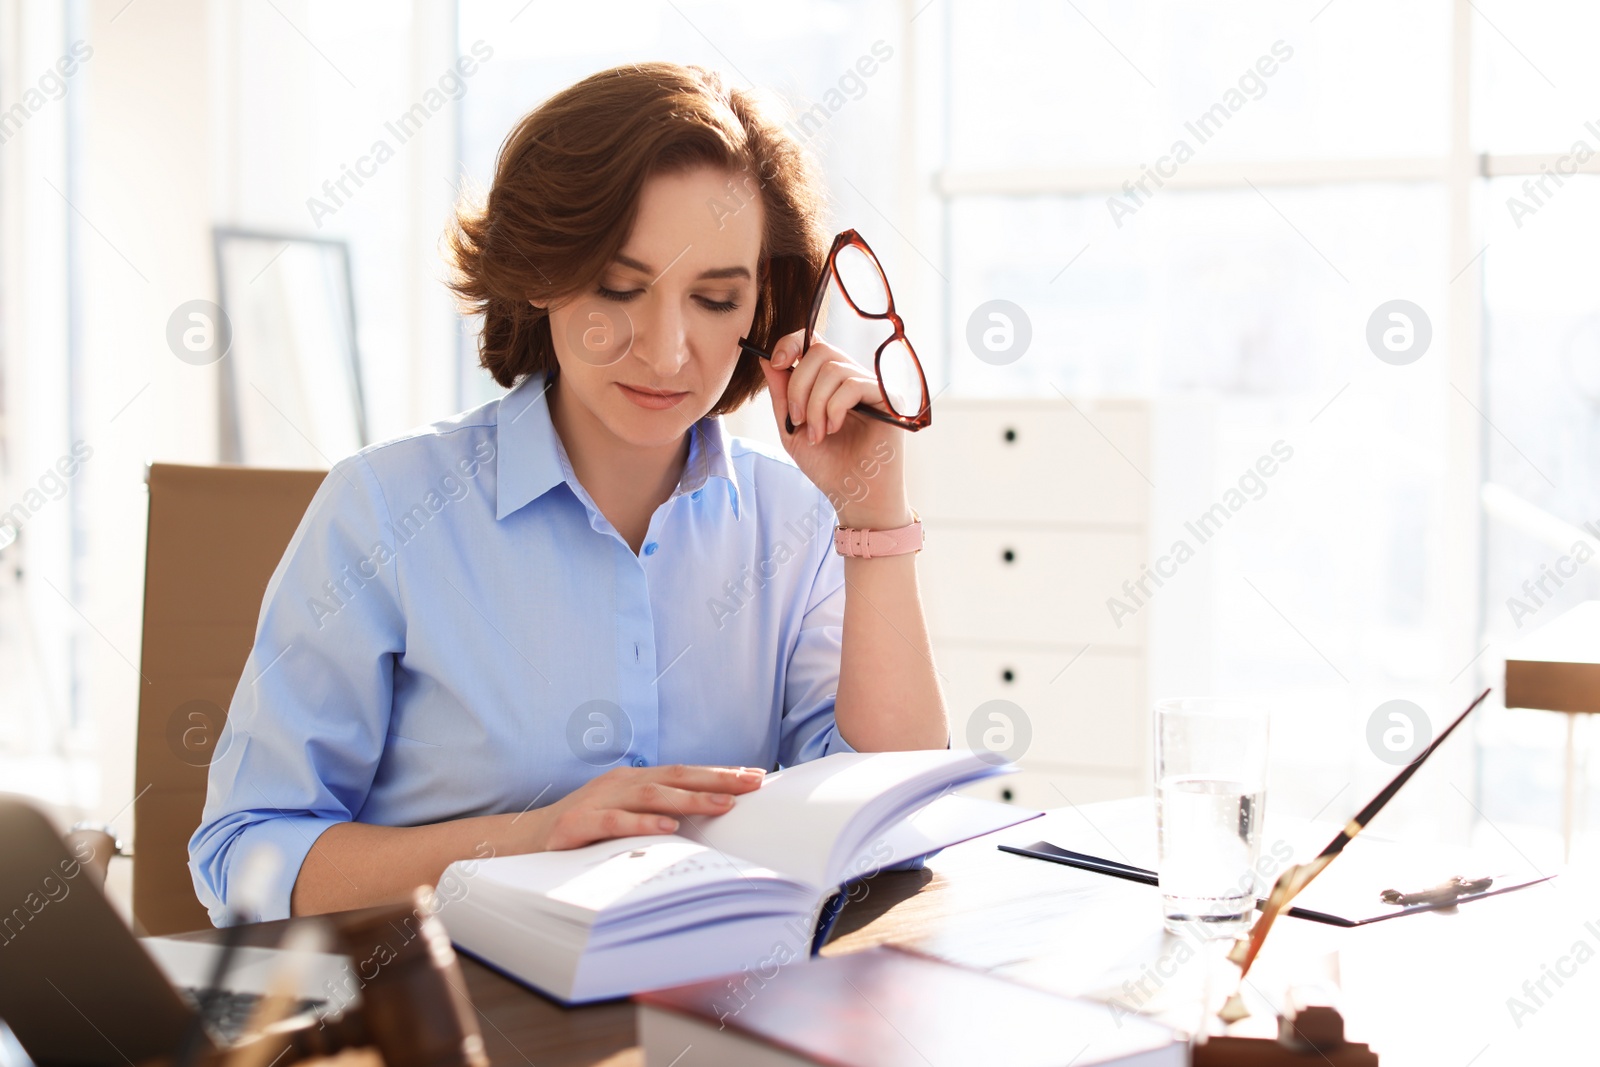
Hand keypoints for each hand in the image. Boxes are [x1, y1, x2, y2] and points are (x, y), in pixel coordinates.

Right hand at [529, 763, 766, 850]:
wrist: (522, 842)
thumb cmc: (580, 831)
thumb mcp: (621, 816)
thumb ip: (655, 813)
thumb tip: (703, 819)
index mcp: (631, 780)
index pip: (682, 772)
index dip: (719, 772)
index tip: (756, 776)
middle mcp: (617, 783)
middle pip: (674, 776)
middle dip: (717, 779)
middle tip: (752, 784)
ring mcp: (597, 800)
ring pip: (650, 794)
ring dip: (690, 798)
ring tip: (723, 805)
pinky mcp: (577, 824)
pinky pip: (614, 822)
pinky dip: (642, 823)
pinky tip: (667, 828)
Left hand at [757, 329, 912, 528]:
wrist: (854, 495)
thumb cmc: (828, 466)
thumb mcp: (792, 429)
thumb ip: (782, 395)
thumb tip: (767, 360)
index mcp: (831, 382)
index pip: (813, 343)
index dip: (791, 344)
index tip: (774, 363)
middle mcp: (854, 378)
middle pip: (821, 351)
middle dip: (799, 385)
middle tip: (797, 419)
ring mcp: (873, 387)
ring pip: (834, 369)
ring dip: (815, 405)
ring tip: (817, 434)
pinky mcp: (890, 399)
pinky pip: (854, 385)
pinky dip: (834, 408)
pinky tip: (834, 430)